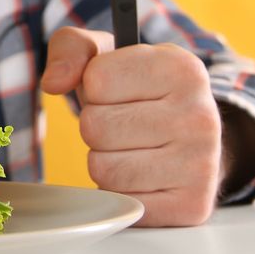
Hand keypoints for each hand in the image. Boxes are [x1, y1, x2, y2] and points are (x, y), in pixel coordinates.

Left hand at [41, 27, 220, 226]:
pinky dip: (119, 191)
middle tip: (124, 125)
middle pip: (94, 126)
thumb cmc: (139, 94)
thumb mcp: (106, 56)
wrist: (189, 141)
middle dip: (96, 127)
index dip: (94, 88)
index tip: (119, 91)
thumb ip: (71, 49)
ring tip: (133, 149)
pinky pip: (119, 201)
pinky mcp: (191, 205)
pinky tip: (143, 177)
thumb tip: (53, 82)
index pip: (96, 80)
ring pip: (103, 168)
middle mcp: (201, 114)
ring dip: (105, 160)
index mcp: (182, 68)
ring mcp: (201, 164)